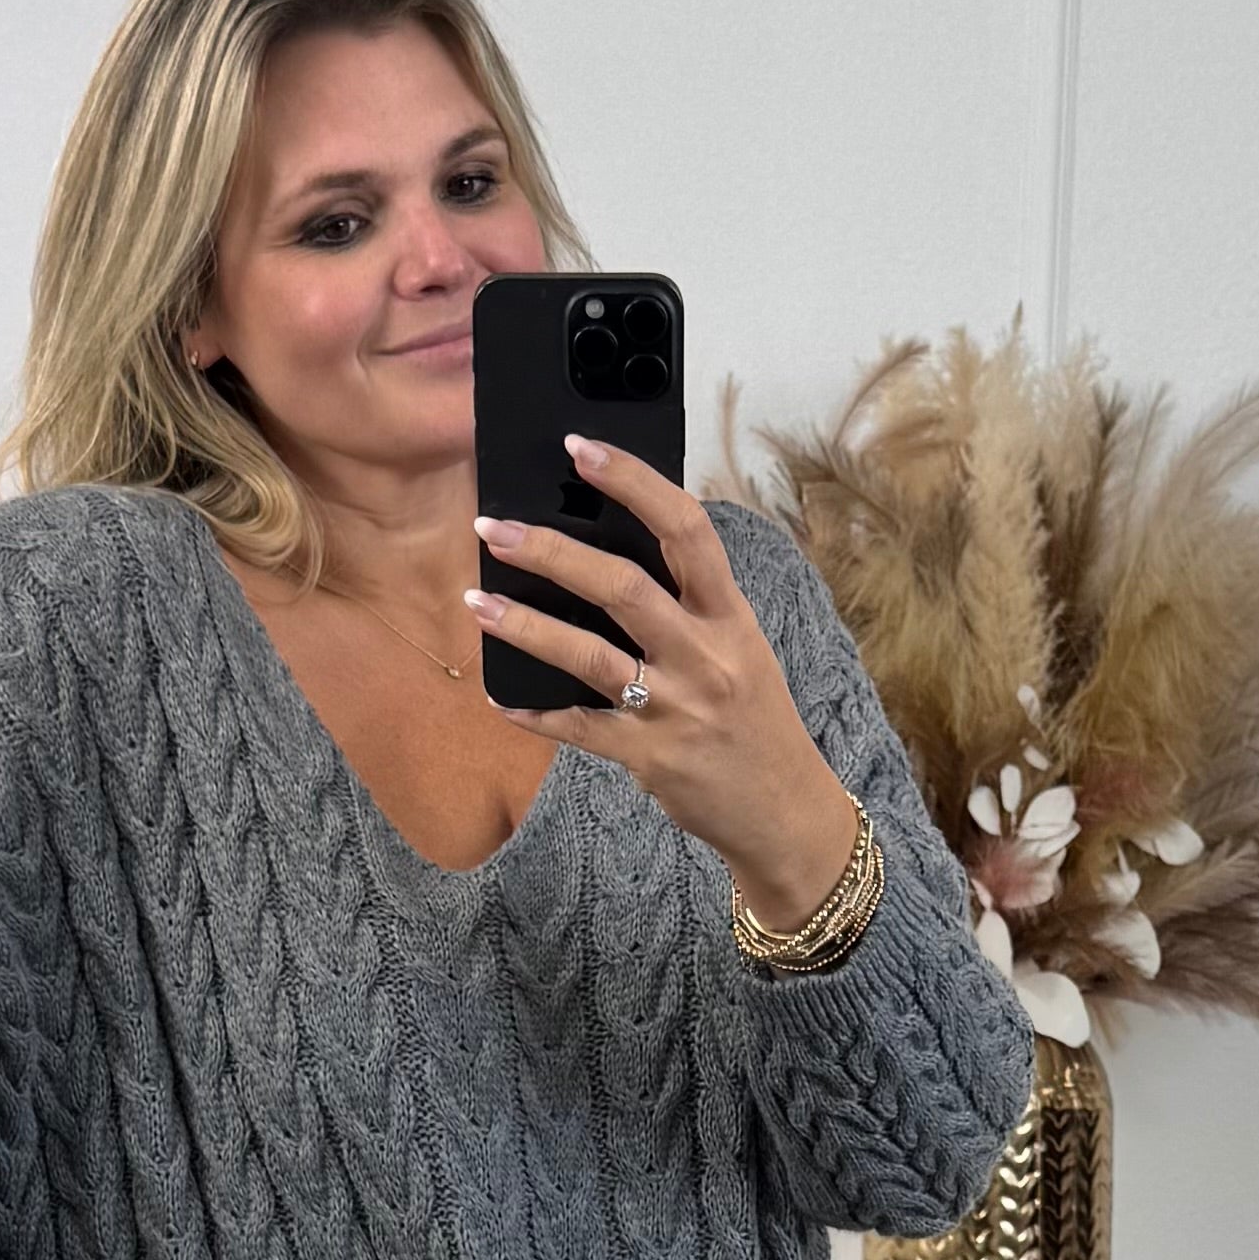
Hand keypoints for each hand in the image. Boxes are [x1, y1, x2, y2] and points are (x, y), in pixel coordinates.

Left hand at [465, 434, 857, 930]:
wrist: (783, 810)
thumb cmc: (755, 721)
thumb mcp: (741, 649)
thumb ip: (689, 607)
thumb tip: (611, 555)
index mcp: (730, 616)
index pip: (685, 530)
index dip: (632, 482)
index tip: (580, 448)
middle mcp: (705, 656)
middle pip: (623, 587)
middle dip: (551, 551)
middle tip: (493, 526)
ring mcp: (676, 709)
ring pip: (589, 656)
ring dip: (524, 624)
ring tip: (475, 599)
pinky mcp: (650, 758)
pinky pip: (580, 728)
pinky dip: (536, 714)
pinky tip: (500, 697)